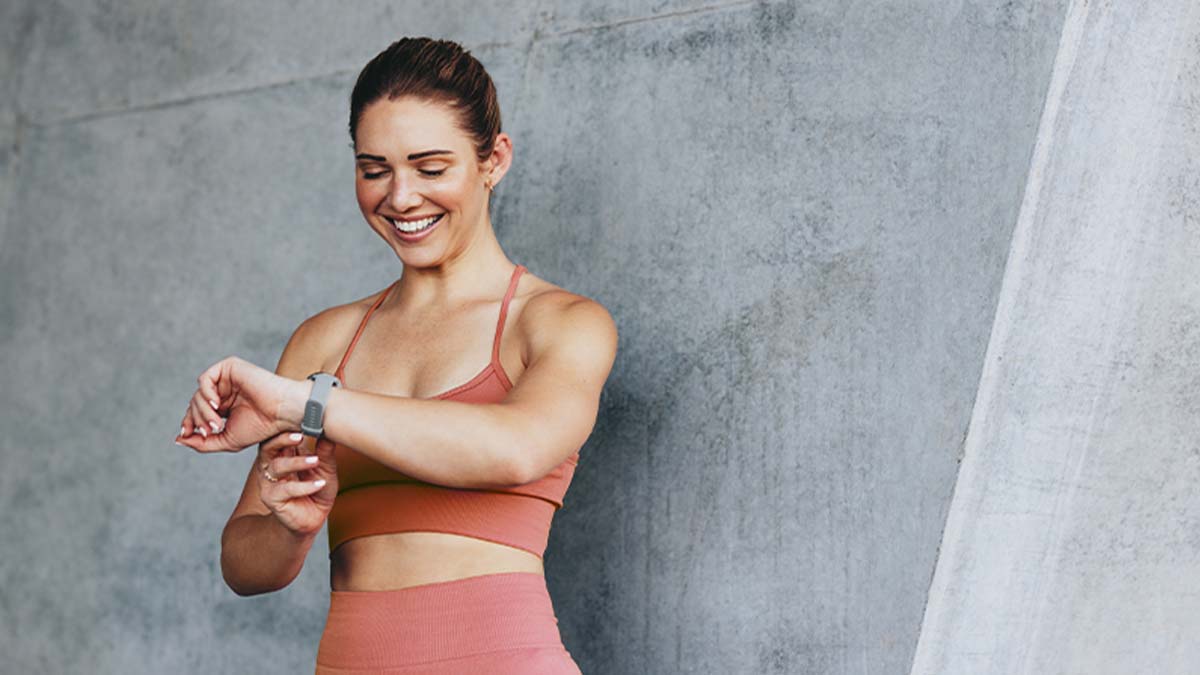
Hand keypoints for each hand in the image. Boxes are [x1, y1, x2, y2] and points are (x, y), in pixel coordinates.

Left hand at [175, 355, 305, 452]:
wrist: (282, 411)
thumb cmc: (262, 426)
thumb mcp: (227, 440)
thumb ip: (203, 443)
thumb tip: (179, 440)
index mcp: (225, 406)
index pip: (197, 412)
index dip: (189, 424)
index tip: (185, 435)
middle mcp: (224, 391)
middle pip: (195, 404)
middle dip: (196, 420)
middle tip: (210, 431)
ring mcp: (226, 379)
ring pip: (198, 394)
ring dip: (202, 411)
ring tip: (215, 423)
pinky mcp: (229, 367)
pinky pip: (205, 379)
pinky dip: (206, 393)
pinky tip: (217, 404)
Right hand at [257, 430, 338, 537]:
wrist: (312, 518)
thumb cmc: (317, 490)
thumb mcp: (326, 469)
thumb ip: (325, 452)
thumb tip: (328, 430)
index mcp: (283, 454)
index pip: (280, 436)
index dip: (288, 428)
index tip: (302, 419)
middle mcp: (272, 465)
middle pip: (269, 447)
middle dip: (283, 439)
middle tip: (301, 435)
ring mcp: (270, 482)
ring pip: (278, 467)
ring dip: (298, 462)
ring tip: (315, 461)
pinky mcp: (272, 498)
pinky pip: (286, 490)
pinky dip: (304, 486)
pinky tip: (319, 484)